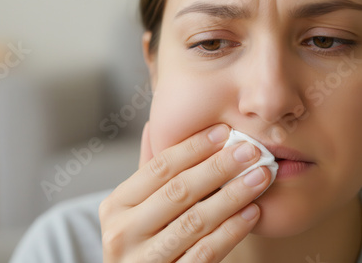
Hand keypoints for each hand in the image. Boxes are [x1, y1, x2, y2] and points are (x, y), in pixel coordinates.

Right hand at [99, 123, 270, 261]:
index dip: (193, 147)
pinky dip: (230, 231)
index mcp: (116, 206)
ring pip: (195, 221)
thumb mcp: (133, 207)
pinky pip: (205, 253)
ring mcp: (144, 259)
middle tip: (250, 150)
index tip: (223, 132)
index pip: (158, 168)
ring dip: (232, 196)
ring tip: (259, 177)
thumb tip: (152, 126)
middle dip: (218, 167)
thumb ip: (146, 173)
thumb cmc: (139, 240)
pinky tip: (251, 212)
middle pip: (178, 191)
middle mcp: (123, 231)